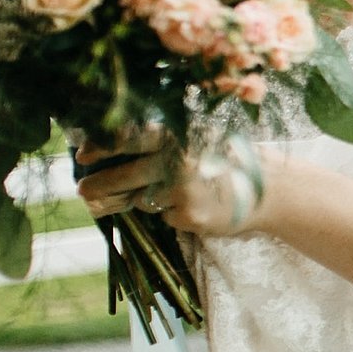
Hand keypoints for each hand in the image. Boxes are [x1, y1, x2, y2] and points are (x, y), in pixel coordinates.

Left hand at [76, 130, 271, 235]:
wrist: (269, 188)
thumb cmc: (226, 159)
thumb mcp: (196, 137)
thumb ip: (160, 141)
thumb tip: (109, 149)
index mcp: (176, 134)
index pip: (126, 138)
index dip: (99, 147)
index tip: (82, 156)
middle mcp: (176, 160)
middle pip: (122, 175)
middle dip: (97, 185)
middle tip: (82, 190)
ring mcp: (182, 190)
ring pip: (140, 199)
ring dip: (135, 200)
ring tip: (150, 196)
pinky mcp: (189, 216)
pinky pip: (164, 217)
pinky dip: (171, 213)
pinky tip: (193, 206)